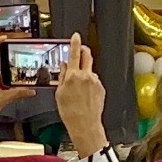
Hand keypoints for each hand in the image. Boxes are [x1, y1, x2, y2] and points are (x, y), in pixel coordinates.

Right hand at [53, 33, 108, 156]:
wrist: (85, 124)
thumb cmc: (70, 112)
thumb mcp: (59, 94)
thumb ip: (62, 77)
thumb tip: (64, 67)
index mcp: (73, 76)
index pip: (74, 54)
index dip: (75, 42)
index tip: (76, 36)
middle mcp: (86, 76)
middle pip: (87, 55)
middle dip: (84, 50)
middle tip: (80, 49)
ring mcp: (95, 81)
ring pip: (90, 70)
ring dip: (85, 72)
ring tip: (78, 87)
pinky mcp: (101, 88)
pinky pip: (94, 81)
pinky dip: (89, 83)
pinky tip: (85, 94)